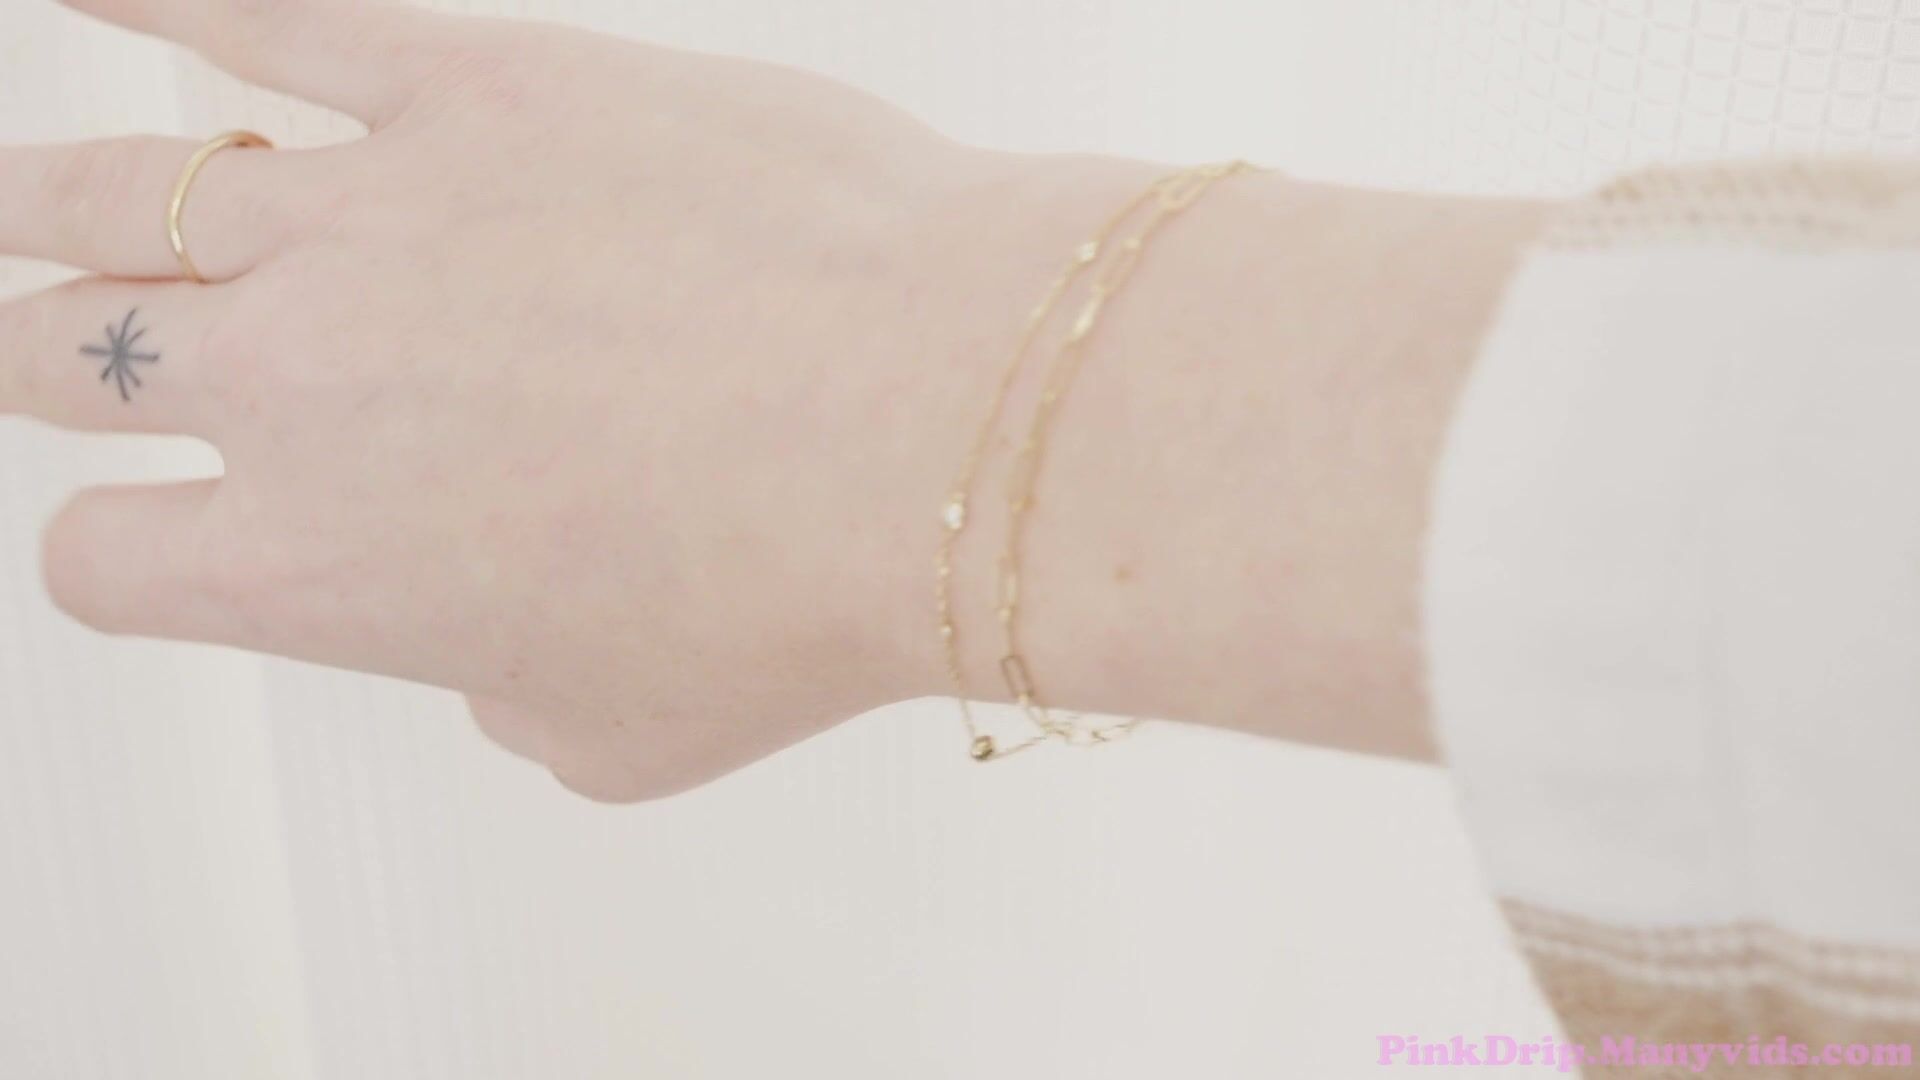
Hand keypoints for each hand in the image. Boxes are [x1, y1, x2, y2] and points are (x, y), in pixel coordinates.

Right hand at [5, 0, 1086, 799]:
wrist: (933, 424)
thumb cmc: (799, 590)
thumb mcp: (624, 736)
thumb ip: (513, 705)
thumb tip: (500, 675)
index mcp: (313, 573)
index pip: (110, 561)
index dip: (123, 550)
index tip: (159, 533)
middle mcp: (295, 392)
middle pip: (70, 359)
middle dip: (48, 360)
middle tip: (62, 351)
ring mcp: (365, 223)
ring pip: (120, 195)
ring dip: (48, 205)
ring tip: (26, 201)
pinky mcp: (470, 86)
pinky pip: (267, 20)